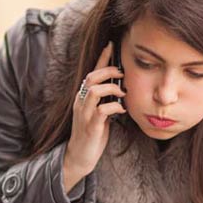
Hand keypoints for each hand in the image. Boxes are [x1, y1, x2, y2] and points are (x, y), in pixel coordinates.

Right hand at [62, 42, 124, 191]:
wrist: (79, 157)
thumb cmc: (91, 135)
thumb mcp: (98, 114)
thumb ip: (105, 101)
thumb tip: (121, 89)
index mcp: (82, 98)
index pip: (91, 73)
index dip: (101, 59)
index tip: (111, 45)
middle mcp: (80, 103)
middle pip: (92, 78)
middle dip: (109, 71)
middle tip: (123, 73)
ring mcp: (84, 114)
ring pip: (94, 91)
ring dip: (112, 88)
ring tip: (122, 93)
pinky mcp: (91, 126)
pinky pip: (102, 110)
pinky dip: (114, 106)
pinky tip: (121, 110)